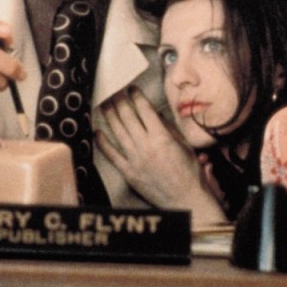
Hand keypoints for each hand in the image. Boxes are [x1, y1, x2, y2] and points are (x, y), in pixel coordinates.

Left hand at [98, 88, 225, 226]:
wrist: (185, 198)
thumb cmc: (189, 172)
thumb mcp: (184, 145)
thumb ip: (169, 129)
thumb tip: (156, 114)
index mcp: (162, 137)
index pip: (145, 110)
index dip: (137, 97)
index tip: (131, 88)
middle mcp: (146, 146)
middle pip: (128, 118)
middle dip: (120, 102)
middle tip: (114, 92)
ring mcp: (135, 160)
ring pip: (118, 133)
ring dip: (110, 117)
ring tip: (104, 105)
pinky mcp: (129, 173)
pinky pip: (112, 156)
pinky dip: (103, 144)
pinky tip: (97, 133)